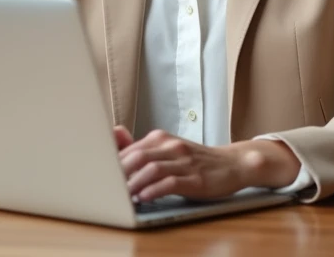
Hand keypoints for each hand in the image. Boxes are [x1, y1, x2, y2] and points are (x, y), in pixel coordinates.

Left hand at [112, 126, 300, 202]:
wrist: (232, 164)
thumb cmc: (196, 160)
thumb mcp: (168, 150)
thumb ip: (142, 148)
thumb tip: (113, 135)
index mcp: (161, 138)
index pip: (130, 149)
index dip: (113, 164)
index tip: (101, 176)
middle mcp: (171, 146)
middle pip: (137, 157)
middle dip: (120, 174)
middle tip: (107, 187)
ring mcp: (184, 162)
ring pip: (151, 169)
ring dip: (133, 184)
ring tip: (122, 195)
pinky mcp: (195, 179)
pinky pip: (170, 183)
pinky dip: (154, 190)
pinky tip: (144, 197)